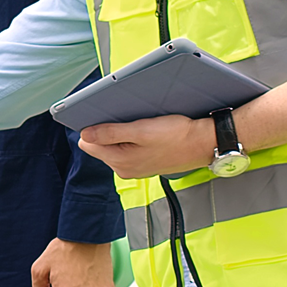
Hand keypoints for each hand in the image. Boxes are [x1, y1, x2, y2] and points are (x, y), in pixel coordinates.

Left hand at [77, 115, 215, 178]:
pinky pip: (127, 149)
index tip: (104, 117)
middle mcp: (123, 169)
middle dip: (108, 131)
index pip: (88, 143)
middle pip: (100, 145)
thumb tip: (84, 135)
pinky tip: (145, 133)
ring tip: (139, 126)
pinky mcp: (143, 164)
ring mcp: (134, 168)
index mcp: (119, 162)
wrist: (202, 144)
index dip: (93, 128)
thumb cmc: (176, 137)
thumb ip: (110, 134)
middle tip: (127, 120)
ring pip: (114, 147)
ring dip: (121, 135)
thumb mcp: (140, 131)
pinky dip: (132, 140)